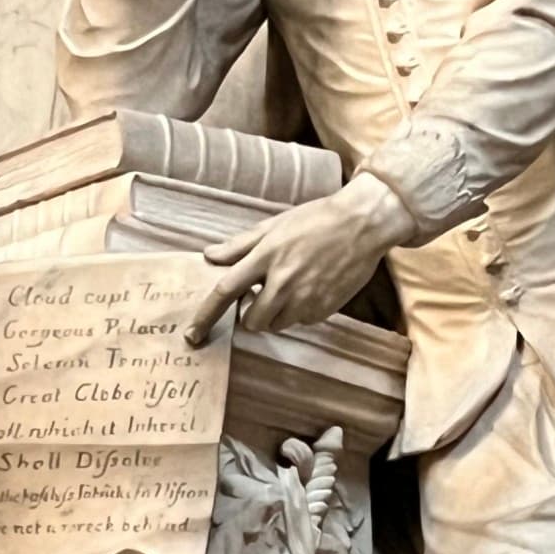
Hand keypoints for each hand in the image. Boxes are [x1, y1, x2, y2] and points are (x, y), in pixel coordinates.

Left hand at [186, 178, 416, 343]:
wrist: (362, 225)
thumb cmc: (316, 220)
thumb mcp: (274, 225)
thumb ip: (240, 245)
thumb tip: (209, 256)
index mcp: (266, 257)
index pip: (226, 291)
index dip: (206, 315)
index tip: (192, 333)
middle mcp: (283, 282)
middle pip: (251, 320)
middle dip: (250, 313)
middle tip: (261, 293)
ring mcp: (305, 299)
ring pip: (275, 324)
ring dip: (274, 313)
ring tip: (288, 288)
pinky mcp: (323, 309)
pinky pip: (300, 321)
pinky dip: (298, 311)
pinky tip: (310, 287)